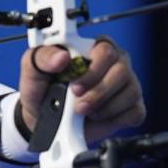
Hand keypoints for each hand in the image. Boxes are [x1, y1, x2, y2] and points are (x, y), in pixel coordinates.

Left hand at [18, 39, 145, 143]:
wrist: (43, 119)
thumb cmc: (41, 89)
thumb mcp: (33, 69)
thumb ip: (43, 57)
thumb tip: (62, 57)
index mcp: (93, 47)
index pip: (106, 49)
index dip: (93, 70)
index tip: (74, 86)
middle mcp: (114, 62)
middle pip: (122, 71)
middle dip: (98, 92)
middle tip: (78, 105)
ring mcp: (126, 84)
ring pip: (131, 92)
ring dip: (104, 108)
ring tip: (84, 111)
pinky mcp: (132, 106)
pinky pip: (135, 112)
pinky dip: (115, 119)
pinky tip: (98, 118)